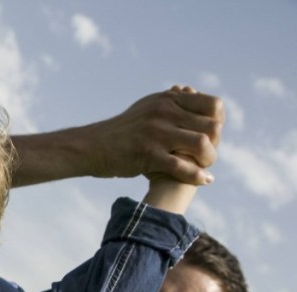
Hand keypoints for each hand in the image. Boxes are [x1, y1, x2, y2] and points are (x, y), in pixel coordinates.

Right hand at [90, 86, 223, 184]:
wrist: (92, 146)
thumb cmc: (122, 130)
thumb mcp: (147, 107)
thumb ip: (169, 100)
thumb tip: (190, 92)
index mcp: (167, 99)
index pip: (213, 105)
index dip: (218, 122)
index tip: (210, 135)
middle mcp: (164, 112)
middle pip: (212, 126)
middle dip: (215, 144)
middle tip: (207, 155)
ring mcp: (156, 133)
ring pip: (201, 145)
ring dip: (209, 159)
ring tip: (204, 167)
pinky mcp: (147, 155)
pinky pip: (181, 167)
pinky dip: (197, 176)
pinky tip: (204, 181)